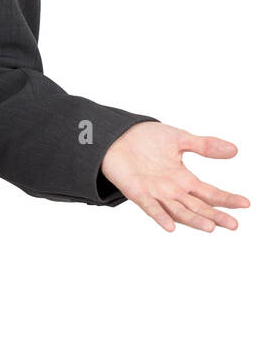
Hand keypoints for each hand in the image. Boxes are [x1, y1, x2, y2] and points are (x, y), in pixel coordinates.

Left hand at [99, 121, 249, 231]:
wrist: (117, 136)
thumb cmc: (146, 140)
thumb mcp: (180, 140)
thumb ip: (205, 146)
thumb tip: (234, 150)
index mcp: (183, 179)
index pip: (210, 193)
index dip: (227, 199)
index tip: (246, 204)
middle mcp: (172, 190)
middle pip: (198, 207)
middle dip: (216, 216)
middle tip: (234, 225)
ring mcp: (155, 193)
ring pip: (178, 211)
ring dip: (194, 220)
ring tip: (211, 227)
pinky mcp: (137, 192)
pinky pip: (150, 207)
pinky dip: (160, 217)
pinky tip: (171, 226)